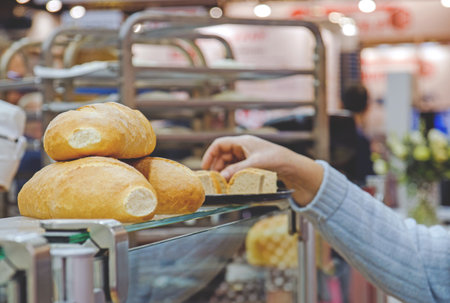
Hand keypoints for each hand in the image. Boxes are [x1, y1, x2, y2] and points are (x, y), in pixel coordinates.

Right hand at [201, 135, 323, 205]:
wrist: (291, 165)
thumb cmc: (276, 159)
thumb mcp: (255, 164)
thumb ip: (237, 170)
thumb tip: (222, 177)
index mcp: (242, 142)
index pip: (219, 144)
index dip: (210, 155)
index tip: (205, 167)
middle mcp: (242, 147)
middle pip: (222, 155)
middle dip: (217, 167)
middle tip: (214, 180)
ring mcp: (246, 155)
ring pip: (228, 163)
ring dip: (224, 172)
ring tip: (223, 183)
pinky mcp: (250, 163)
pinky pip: (236, 167)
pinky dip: (232, 174)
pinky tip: (231, 182)